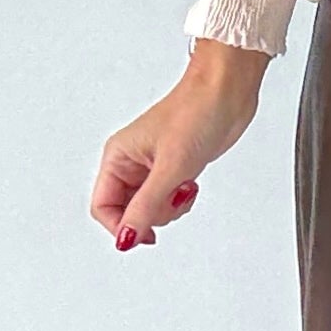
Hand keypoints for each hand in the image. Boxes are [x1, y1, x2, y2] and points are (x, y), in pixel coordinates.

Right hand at [91, 41, 269, 248]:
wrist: (227, 92)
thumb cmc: (195, 112)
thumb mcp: (170, 167)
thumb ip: (146, 206)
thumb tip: (125, 238)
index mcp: (118, 157)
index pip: (103, 206)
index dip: (121, 226)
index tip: (144, 235)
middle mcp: (131, 162)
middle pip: (127, 211)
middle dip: (151, 214)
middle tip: (171, 198)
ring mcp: (153, 166)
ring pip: (150, 208)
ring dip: (170, 207)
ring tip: (184, 186)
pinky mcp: (174, 167)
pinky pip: (168, 199)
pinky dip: (180, 200)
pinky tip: (191, 183)